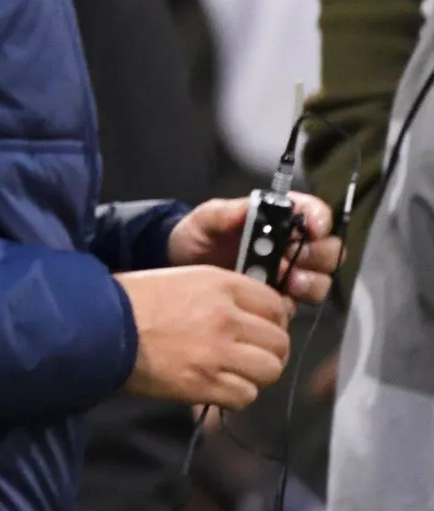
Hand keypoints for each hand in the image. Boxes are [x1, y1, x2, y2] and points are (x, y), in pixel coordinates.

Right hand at [117, 265, 293, 408]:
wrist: (99, 327)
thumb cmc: (132, 301)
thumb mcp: (181, 281)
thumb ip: (221, 295)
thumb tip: (252, 317)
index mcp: (220, 285)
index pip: (275, 306)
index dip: (273, 321)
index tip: (260, 330)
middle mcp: (226, 317)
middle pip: (279, 342)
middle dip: (268, 351)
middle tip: (249, 356)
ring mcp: (218, 352)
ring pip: (269, 370)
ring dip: (255, 375)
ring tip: (234, 373)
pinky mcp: (206, 383)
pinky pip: (246, 396)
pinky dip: (236, 395)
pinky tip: (217, 387)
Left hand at [168, 193, 340, 303]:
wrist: (182, 268)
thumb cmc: (198, 236)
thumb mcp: (206, 219)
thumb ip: (227, 212)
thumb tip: (252, 205)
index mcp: (279, 218)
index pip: (314, 213)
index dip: (320, 219)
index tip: (313, 228)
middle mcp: (292, 246)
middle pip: (329, 250)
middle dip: (317, 255)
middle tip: (294, 258)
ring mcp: (289, 275)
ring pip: (321, 280)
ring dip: (309, 282)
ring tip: (286, 282)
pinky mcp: (279, 299)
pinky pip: (298, 305)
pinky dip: (289, 302)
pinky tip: (272, 298)